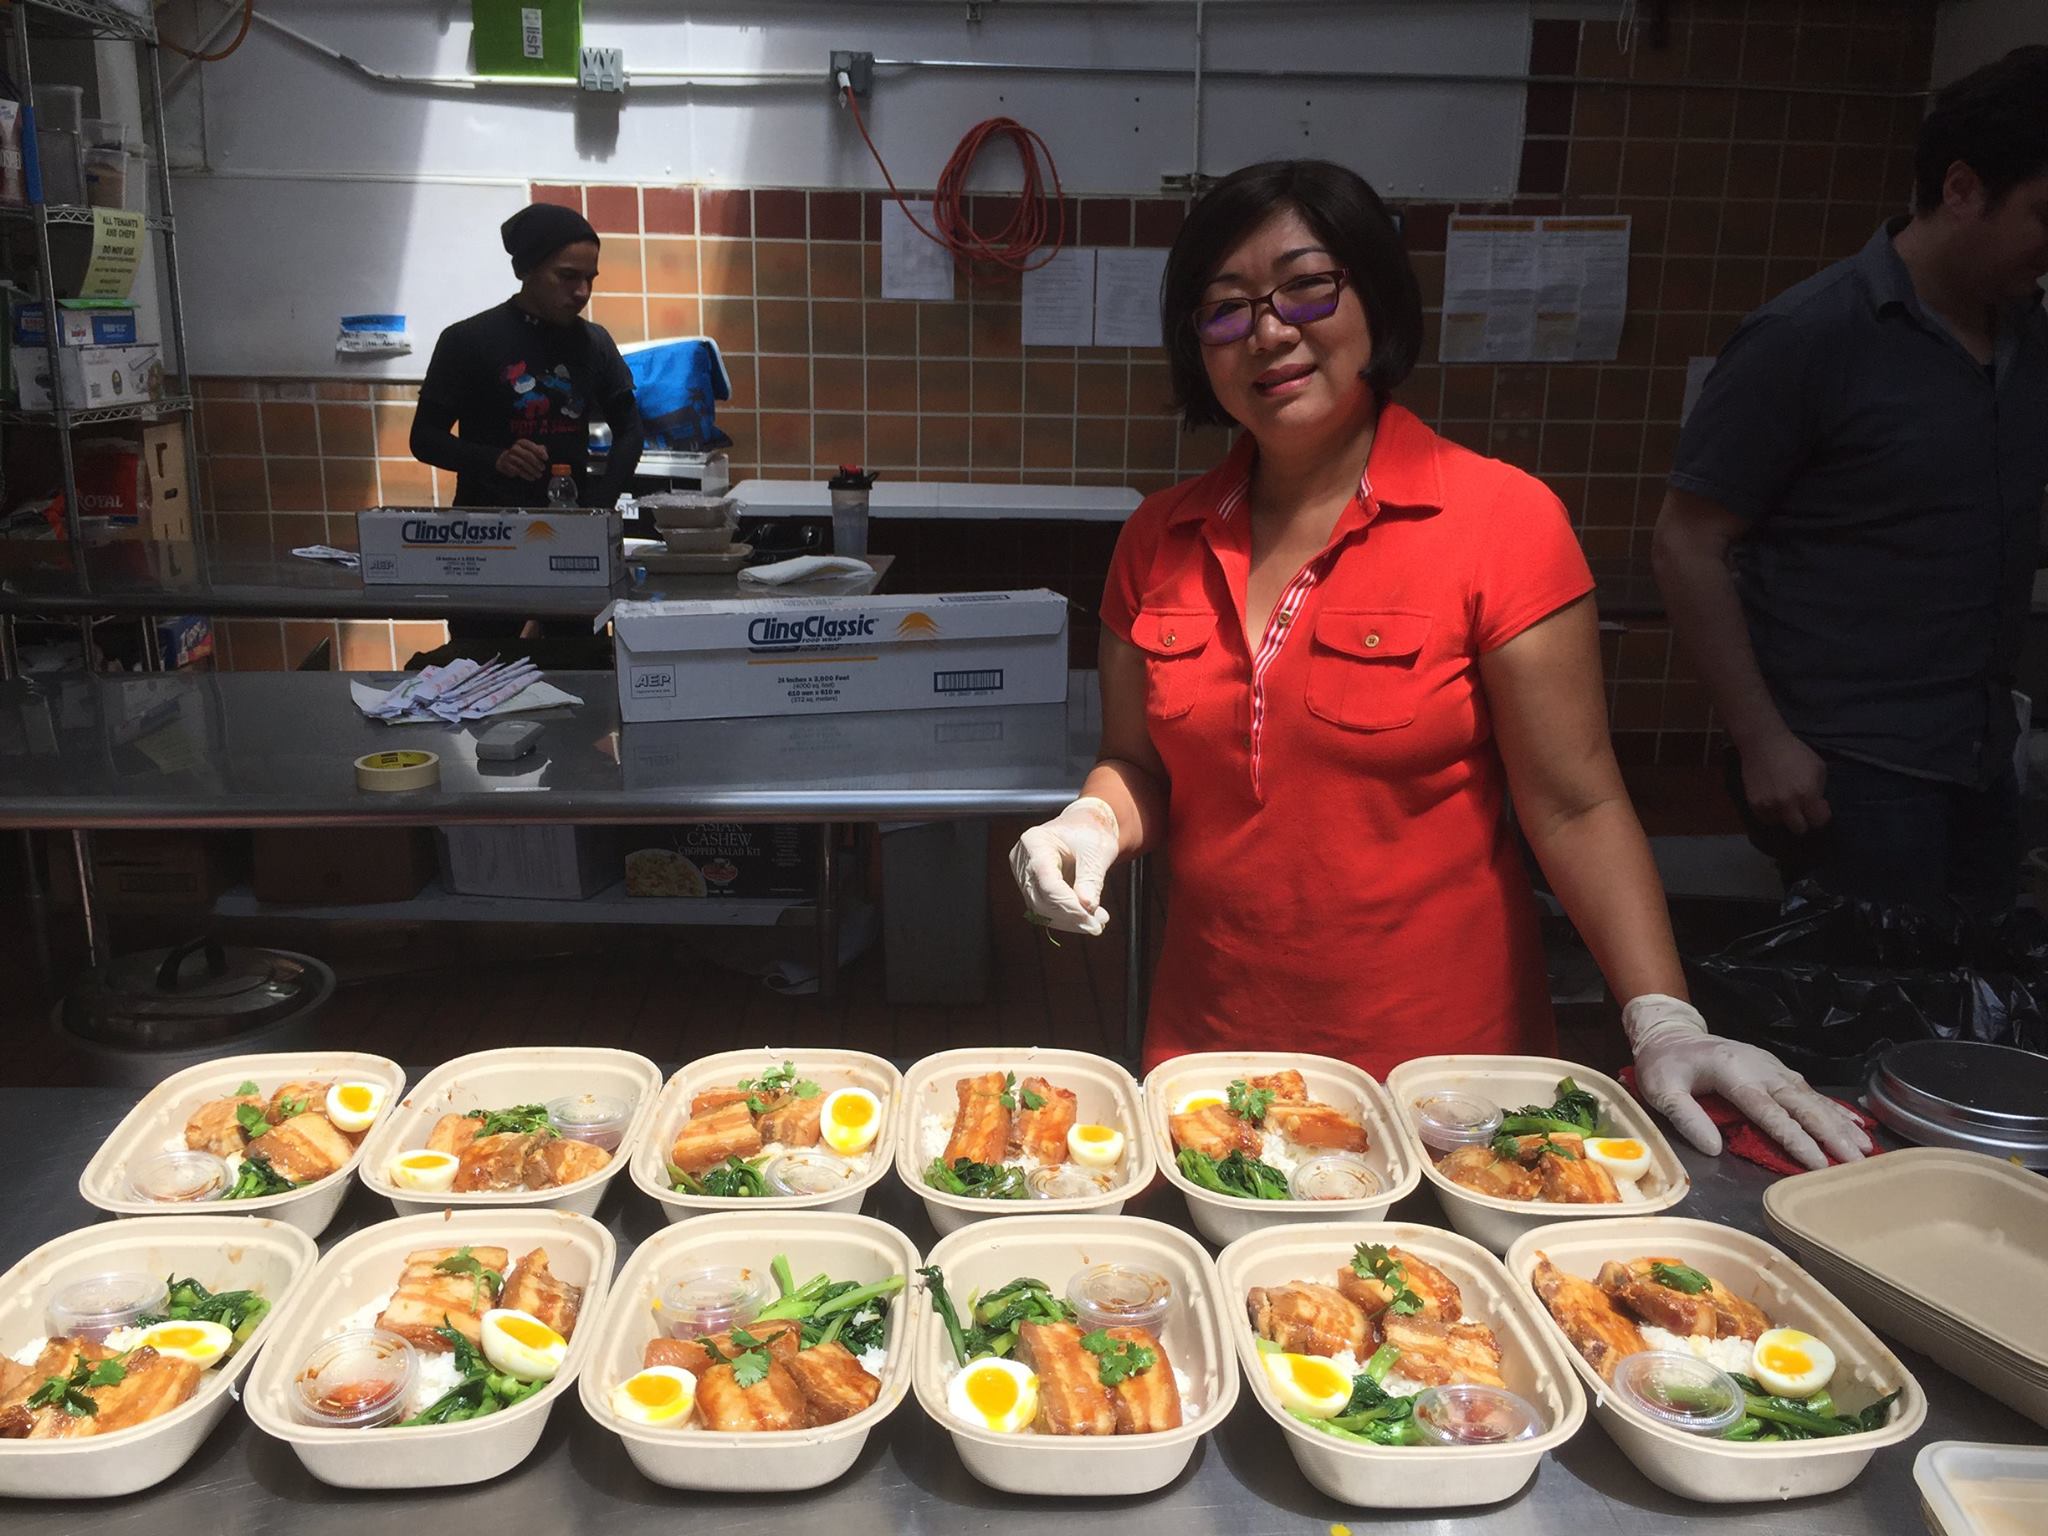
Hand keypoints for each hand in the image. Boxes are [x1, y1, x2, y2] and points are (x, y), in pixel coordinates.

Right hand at [495, 440, 548, 481]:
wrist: (506, 461)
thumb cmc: (522, 455)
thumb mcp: (530, 450)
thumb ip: (538, 449)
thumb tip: (545, 451)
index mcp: (521, 442)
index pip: (531, 445)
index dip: (539, 452)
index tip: (546, 458)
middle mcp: (515, 448)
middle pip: (527, 455)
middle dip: (537, 462)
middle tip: (543, 468)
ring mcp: (509, 456)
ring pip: (523, 464)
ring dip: (533, 470)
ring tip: (539, 475)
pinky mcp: (507, 465)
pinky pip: (518, 470)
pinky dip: (526, 475)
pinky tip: (532, 477)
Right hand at [1008, 797, 1120, 936]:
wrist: (1085, 828)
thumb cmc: (1090, 832)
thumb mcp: (1097, 851)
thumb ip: (1091, 879)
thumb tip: (1087, 907)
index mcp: (1035, 842)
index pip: (1047, 881)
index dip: (1068, 905)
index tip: (1091, 920)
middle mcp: (1023, 859)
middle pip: (1041, 898)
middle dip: (1071, 916)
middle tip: (1098, 925)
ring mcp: (1024, 874)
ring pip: (1042, 909)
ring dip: (1070, 920)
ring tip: (1097, 922)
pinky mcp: (1031, 887)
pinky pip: (1044, 909)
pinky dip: (1066, 918)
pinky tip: (1086, 918)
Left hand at [1624, 994, 1870, 1169]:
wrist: (1672, 1032)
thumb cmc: (1665, 1064)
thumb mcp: (1662, 1089)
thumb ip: (1686, 1116)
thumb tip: (1713, 1149)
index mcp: (1734, 1073)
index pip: (1769, 1112)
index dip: (1795, 1139)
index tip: (1819, 1163)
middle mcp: (1761, 1068)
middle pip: (1801, 1104)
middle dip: (1831, 1134)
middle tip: (1856, 1161)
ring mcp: (1772, 1067)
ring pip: (1811, 1097)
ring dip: (1840, 1123)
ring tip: (1866, 1148)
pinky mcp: (1776, 1070)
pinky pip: (1809, 1090)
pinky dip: (1833, 1107)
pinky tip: (1855, 1123)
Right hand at [1739, 729, 1830, 835]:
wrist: (1763, 744)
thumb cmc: (1795, 752)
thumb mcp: (1818, 767)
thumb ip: (1820, 790)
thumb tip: (1818, 805)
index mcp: (1807, 794)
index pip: (1819, 821)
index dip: (1821, 816)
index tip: (1819, 808)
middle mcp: (1788, 804)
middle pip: (1799, 829)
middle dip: (1804, 821)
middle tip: (1803, 810)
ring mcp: (1770, 805)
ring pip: (1781, 824)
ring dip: (1785, 817)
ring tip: (1786, 804)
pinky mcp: (1755, 803)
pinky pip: (1765, 819)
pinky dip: (1771, 814)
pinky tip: (1774, 802)